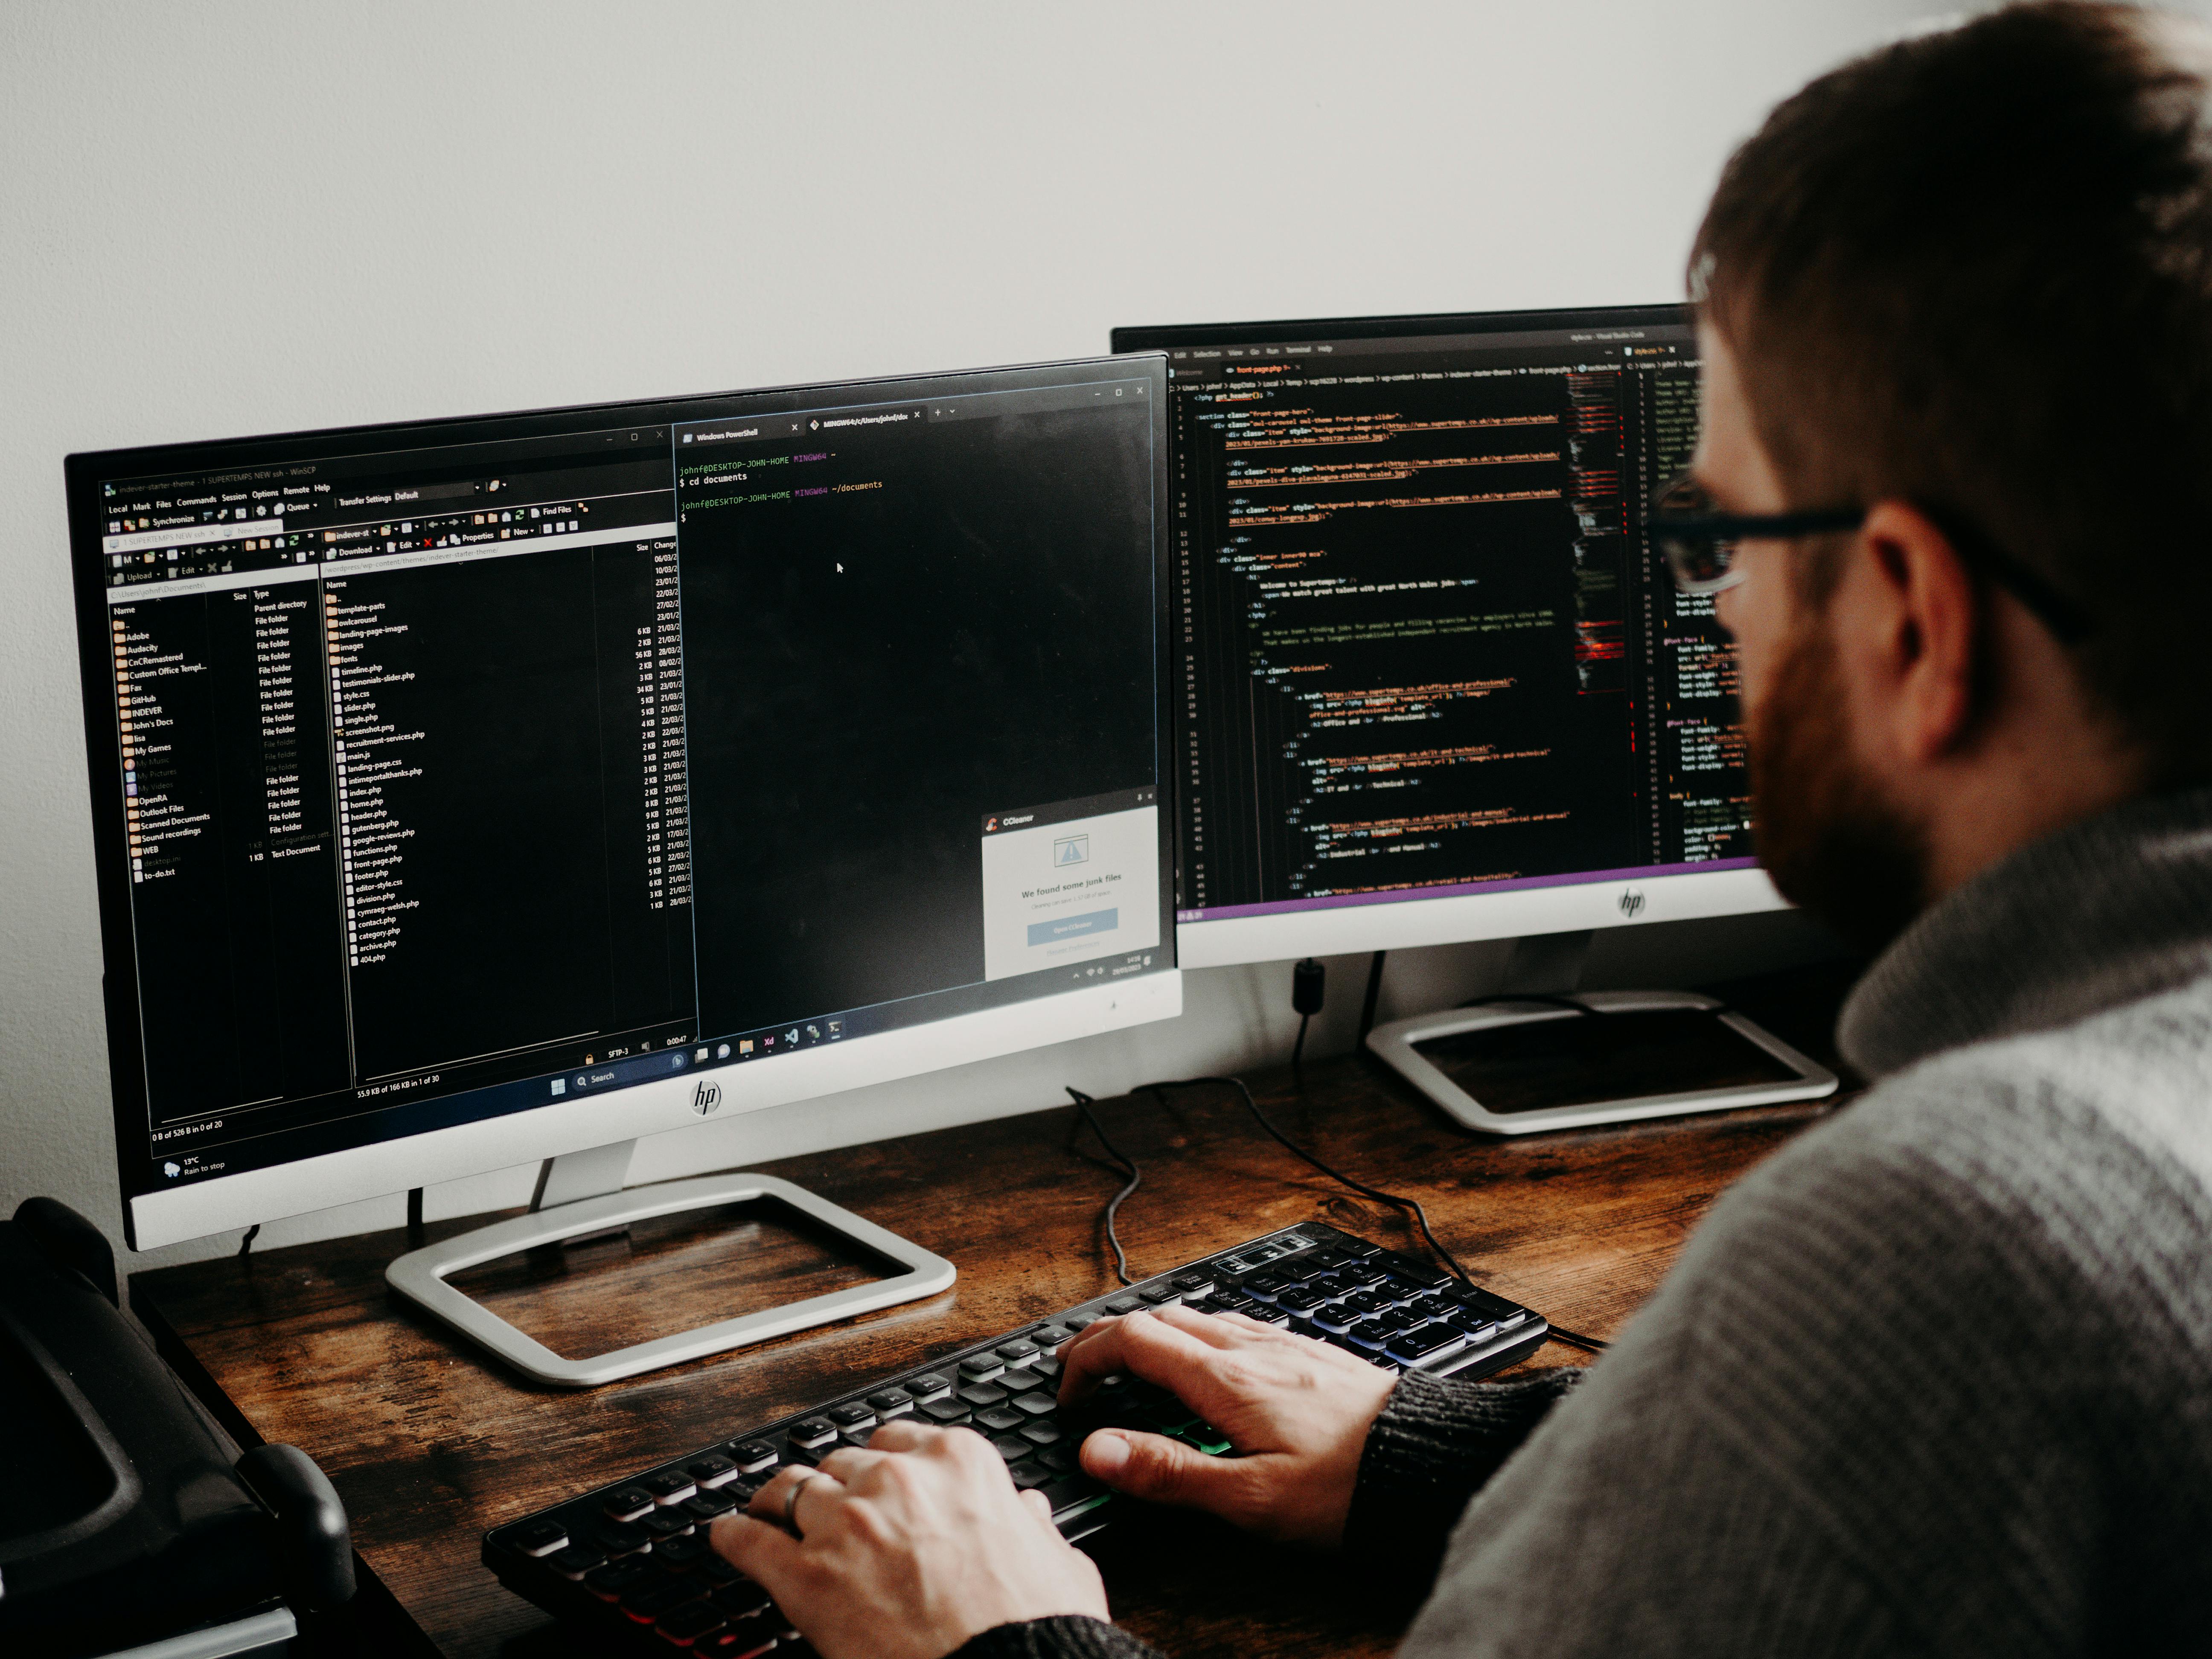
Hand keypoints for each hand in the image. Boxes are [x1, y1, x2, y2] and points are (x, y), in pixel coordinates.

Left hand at [710, 1419, 1108, 1658]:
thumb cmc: (1034, 1625)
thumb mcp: (1055, 1559)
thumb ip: (1030, 1525)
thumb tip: (1026, 1512)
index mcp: (958, 1462)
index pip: (898, 1441)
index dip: (881, 1464)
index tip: (874, 1477)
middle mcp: (896, 1480)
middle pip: (842, 1463)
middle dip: (835, 1487)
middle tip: (828, 1509)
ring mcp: (846, 1524)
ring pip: (789, 1489)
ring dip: (777, 1500)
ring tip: (765, 1509)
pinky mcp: (804, 1577)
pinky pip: (748, 1541)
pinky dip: (731, 1536)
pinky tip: (725, 1536)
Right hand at [1058, 1306, 1397, 1546]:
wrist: (1430, 1461)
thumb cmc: (1349, 1486)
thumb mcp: (1249, 1498)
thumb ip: (1170, 1473)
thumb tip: (1098, 1450)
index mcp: (1226, 1380)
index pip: (1133, 1339)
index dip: (1086, 1357)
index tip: (1065, 1389)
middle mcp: (1251, 1348)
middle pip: (1160, 1316)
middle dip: (1110, 1336)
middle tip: (1081, 1366)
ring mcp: (1283, 1344)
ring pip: (1200, 1315)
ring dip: (1154, 1330)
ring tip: (1134, 1359)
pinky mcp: (1309, 1352)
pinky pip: (1238, 1323)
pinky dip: (1199, 1332)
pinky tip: (1211, 1358)